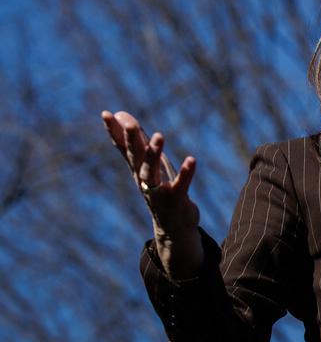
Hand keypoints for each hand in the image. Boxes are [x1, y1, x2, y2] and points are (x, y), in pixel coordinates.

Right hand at [101, 110, 202, 277]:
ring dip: (154, 154)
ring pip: (151, 172)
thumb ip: (137, 140)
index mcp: (137, 170)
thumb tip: (122, 115)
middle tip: (131, 123)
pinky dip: (185, 173)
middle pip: (135, 158)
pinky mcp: (175, 200)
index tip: (106, 114)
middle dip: (132, 141)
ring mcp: (157, 191)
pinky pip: (180, 185)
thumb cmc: (160, 190)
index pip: (123, 148)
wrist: (173, 227)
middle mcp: (143, 180)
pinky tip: (192, 160)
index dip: (115, 132)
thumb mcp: (148, 164)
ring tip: (159, 135)